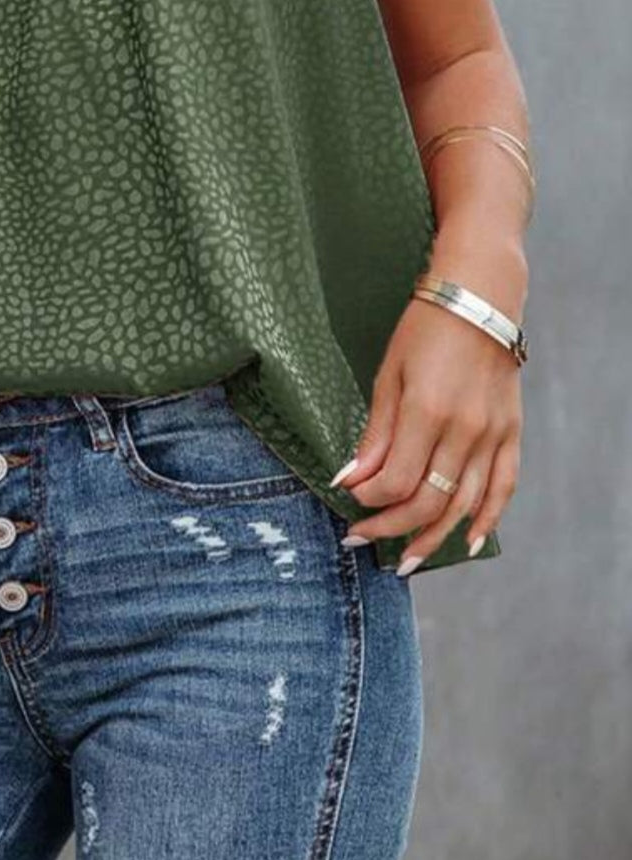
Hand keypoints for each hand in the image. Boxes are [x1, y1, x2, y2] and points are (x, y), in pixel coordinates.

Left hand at [333, 289, 523, 572]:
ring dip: (433, 537)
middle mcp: (465, 430)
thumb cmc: (424, 330)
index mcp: (428, 411)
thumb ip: (376, 433)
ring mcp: (493, 434)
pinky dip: (487, 518)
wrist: (479, 299)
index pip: (396, 479)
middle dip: (390, 526)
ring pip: (464, 504)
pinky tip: (466, 541)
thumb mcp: (389, 374)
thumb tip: (351, 479)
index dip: (368, 497)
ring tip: (405, 559)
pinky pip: (503, 487)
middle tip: (359, 537)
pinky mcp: (511, 433)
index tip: (348, 496)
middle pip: (428, 500)